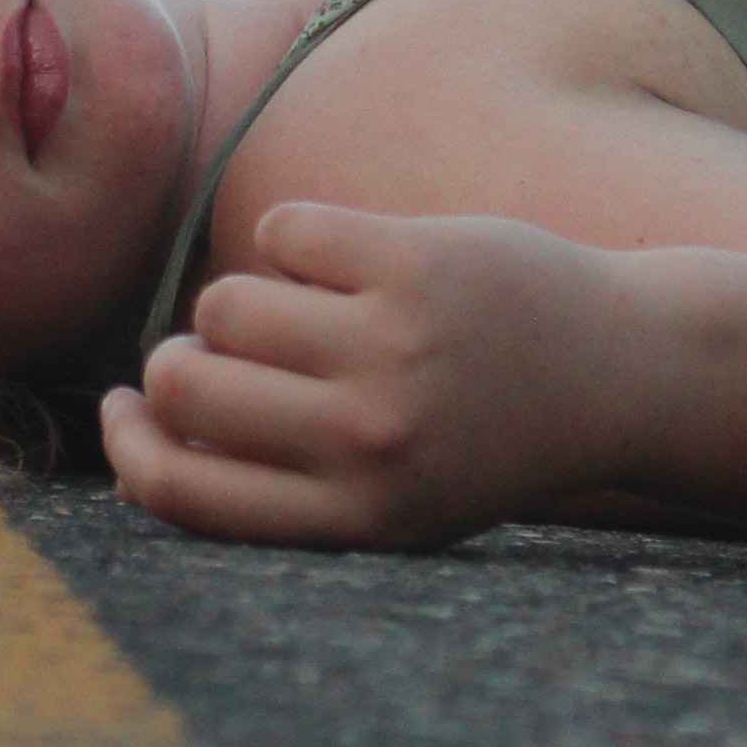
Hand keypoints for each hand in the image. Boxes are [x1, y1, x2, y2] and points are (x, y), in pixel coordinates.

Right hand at [100, 203, 632, 549]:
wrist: (621, 374)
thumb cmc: (481, 438)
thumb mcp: (390, 500)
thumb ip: (275, 484)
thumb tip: (139, 421)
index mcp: (355, 515)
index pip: (180, 493)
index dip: (127, 449)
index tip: (125, 412)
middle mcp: (371, 440)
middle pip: (184, 387)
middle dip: (176, 363)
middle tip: (216, 353)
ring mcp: (394, 347)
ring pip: (225, 302)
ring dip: (245, 298)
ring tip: (305, 310)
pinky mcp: (415, 261)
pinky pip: (285, 231)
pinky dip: (301, 239)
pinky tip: (350, 261)